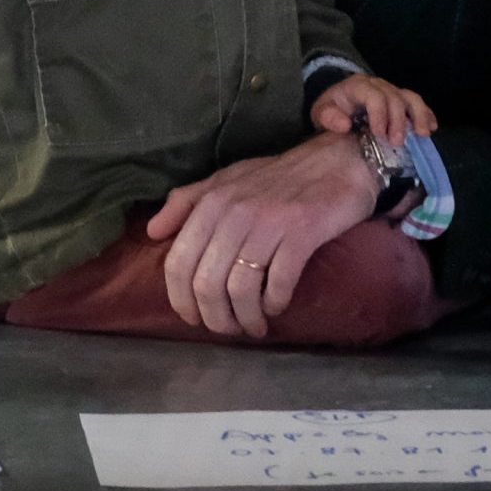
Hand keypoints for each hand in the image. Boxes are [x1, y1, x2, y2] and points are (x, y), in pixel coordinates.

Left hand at [143, 134, 379, 336]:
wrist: (338, 161)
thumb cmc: (279, 176)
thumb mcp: (226, 180)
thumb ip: (186, 202)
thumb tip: (152, 232)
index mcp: (211, 203)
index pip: (178, 263)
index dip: (181, 300)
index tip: (194, 318)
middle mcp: (235, 212)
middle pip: (207, 284)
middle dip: (215, 318)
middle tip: (229, 328)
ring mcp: (269, 222)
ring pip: (241, 289)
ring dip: (245, 318)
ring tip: (254, 326)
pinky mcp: (303, 233)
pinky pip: (279, 281)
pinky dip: (274, 302)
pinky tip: (276, 306)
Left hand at [310, 73, 435, 144]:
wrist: (338, 100)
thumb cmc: (332, 109)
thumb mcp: (321, 113)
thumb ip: (328, 117)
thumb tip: (345, 125)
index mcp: (357, 86)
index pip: (373, 96)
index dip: (379, 114)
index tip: (379, 134)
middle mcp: (377, 85)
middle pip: (394, 98)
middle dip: (398, 121)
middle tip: (397, 143)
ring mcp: (391, 90)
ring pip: (410, 97)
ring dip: (419, 115)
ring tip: (423, 134)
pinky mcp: (400, 98)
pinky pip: (416, 102)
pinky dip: (426, 114)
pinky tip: (432, 127)